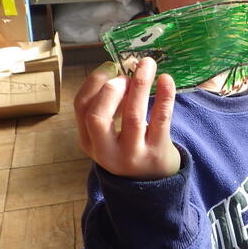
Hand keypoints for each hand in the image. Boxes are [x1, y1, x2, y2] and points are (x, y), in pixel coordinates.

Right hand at [74, 58, 179, 179]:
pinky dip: (164, 97)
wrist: (153, 183)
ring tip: (147, 64)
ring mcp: (132, 154)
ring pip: (132, 116)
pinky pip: (161, 120)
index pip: (81, 107)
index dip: (94, 82)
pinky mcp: (157, 153)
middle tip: (126, 74)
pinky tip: (166, 79)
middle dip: (111, 88)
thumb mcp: (108, 135)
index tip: (110, 66)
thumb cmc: (129, 148)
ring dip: (139, 85)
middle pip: (97, 116)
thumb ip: (108, 107)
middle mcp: (106, 151)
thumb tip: (119, 69)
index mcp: (89, 141)